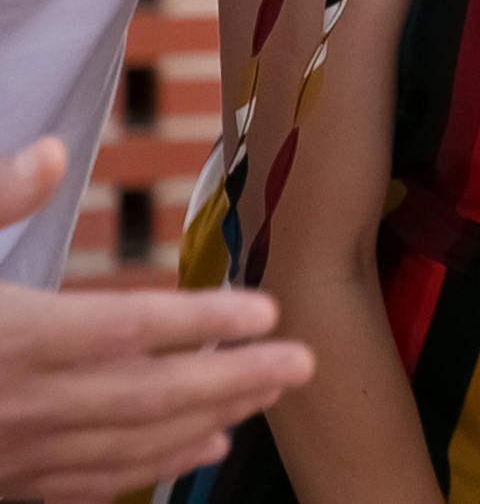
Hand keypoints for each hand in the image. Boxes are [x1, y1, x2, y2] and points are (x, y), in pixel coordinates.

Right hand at [0, 139, 315, 499]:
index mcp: (14, 339)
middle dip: (234, 379)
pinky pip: (90, 486)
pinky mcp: (3, 484)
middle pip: (149, 396)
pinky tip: (200, 450)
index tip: (267, 310)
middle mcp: (23, 405)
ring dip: (209, 421)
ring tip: (272, 398)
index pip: (128, 330)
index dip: (203, 321)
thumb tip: (49, 152)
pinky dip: (152, 470)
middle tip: (306, 363)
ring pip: (130, 447)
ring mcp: (13, 453)